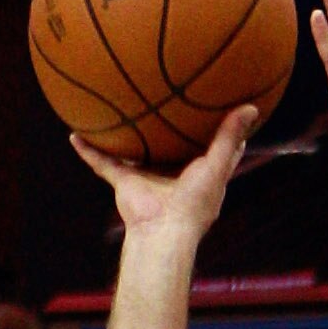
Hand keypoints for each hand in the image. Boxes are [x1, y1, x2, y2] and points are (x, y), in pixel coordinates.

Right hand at [70, 105, 256, 238]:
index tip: (217, 105)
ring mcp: (146, 178)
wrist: (163, 233)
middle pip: (169, 145)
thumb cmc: (194, 205)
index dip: (214, 129)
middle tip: (164, 95)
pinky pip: (102, 163)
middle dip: (166, 126)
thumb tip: (252, 108)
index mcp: (197, 173)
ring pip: (133, 152)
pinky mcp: (124, 183)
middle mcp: (171, 174)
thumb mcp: (217, 166)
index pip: (209, 148)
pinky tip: (75, 134)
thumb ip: (230, 138)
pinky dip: (89, 151)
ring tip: (115, 108)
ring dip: (123, 136)